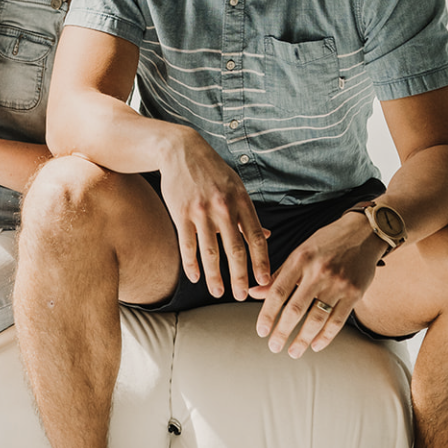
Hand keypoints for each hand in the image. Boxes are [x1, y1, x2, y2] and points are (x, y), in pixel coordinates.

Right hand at [157, 129, 270, 298]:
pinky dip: (191, 264)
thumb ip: (249, 215)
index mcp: (242, 202)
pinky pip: (187, 244)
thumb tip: (267, 237)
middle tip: (242, 296)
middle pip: (235, 249)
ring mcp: (201, 211)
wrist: (182, 151)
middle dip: (240, 276)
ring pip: (210, 252)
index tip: (265, 281)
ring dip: (215, 276)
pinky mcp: (181, 213)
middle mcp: (223, 207)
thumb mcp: (237, 188)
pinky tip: (195, 277)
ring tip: (218, 293)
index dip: (262, 261)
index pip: (256, 237)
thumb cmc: (213, 172)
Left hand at [255, 213, 380, 357]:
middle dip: (282, 331)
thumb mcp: (300, 252)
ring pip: (316, 319)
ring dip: (303, 339)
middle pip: (295, 309)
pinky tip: (316, 345)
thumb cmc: (326, 243)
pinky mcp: (354, 293)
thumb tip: (253, 293)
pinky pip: (338, 320)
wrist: (363, 233)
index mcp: (300, 259)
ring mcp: (338, 283)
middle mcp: (318, 272)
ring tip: (293, 351)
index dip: (267, 314)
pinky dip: (326, 336)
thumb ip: (278, 275)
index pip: (278, 292)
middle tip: (274, 347)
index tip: (261, 331)